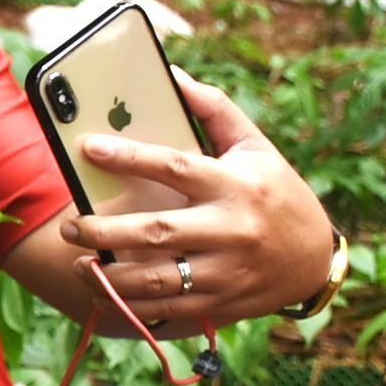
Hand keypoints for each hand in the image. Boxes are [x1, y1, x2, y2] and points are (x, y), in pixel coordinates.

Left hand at [56, 68, 332, 329]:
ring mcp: (226, 271)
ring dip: (108, 277)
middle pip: (155, 232)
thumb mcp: (254, 145)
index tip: (89, 147)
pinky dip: (129, 305)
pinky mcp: (221, 303)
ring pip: (156, 280)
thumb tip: (171, 75)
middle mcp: (230, 229)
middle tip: (70, 227)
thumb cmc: (275, 191)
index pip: (174, 166)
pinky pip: (167, 309)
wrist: (314, 257)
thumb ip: (212, 109)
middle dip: (103, 231)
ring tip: (79, 263)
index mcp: (234, 184)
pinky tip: (103, 292)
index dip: (129, 156)